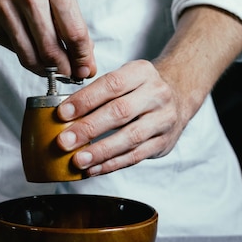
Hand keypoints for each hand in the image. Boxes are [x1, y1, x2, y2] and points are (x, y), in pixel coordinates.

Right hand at [0, 0, 95, 79]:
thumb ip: (69, 20)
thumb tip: (85, 55)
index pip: (75, 32)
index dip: (83, 57)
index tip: (86, 69)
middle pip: (52, 48)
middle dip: (64, 69)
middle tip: (69, 75)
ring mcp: (7, 9)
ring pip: (32, 55)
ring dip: (45, 70)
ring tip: (52, 72)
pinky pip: (15, 51)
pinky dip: (28, 61)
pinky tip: (34, 59)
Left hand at [56, 59, 182, 176]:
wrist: (179, 96)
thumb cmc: (140, 88)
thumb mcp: (125, 77)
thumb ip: (98, 92)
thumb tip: (63, 114)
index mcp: (142, 72)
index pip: (111, 85)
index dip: (85, 100)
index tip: (63, 113)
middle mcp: (156, 94)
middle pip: (120, 112)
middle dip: (88, 128)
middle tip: (64, 141)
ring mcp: (163, 120)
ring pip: (130, 138)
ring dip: (100, 151)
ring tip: (78, 160)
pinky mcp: (164, 142)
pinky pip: (136, 156)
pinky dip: (112, 164)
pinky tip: (93, 168)